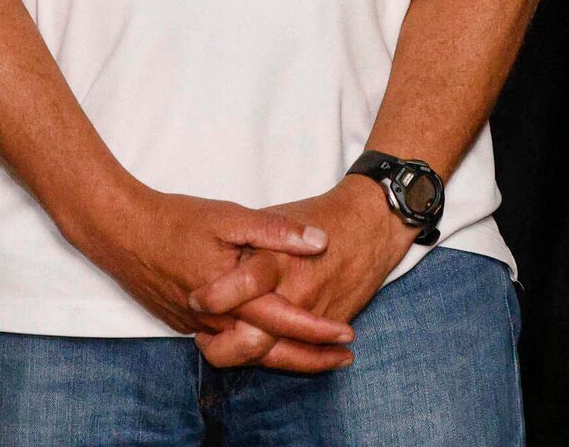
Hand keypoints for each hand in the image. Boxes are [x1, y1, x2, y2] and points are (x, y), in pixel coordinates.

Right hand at [77, 184, 347, 364]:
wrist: (121, 233)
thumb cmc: (176, 220)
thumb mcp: (231, 216)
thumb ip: (276, 231)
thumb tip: (319, 241)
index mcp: (233, 296)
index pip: (284, 322)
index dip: (318, 330)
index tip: (347, 335)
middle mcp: (216, 321)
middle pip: (269, 353)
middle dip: (308, 359)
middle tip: (342, 358)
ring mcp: (198, 326)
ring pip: (246, 354)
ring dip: (282, 357)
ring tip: (314, 356)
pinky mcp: (185, 323)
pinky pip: (225, 345)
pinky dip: (252, 349)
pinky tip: (269, 341)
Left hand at [190, 179, 414, 371]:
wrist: (373, 223)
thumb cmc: (322, 213)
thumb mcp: (278, 212)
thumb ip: (248, 237)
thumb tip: (215, 251)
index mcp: (277, 261)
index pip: (239, 291)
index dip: (211, 300)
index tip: (195, 299)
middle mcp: (295, 293)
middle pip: (250, 340)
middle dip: (220, 346)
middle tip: (203, 336)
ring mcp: (314, 313)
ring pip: (272, 354)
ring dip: (241, 355)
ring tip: (219, 345)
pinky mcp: (330, 324)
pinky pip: (298, 353)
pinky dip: (273, 356)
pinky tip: (254, 349)